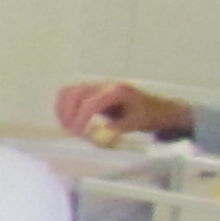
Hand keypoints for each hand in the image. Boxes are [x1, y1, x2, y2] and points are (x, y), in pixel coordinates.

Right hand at [59, 78, 192, 142]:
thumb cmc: (148, 116)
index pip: (91, 102)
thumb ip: (117, 128)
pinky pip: (69, 95)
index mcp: (117, 91)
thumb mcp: (136, 123)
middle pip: (74, 94)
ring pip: (68, 92)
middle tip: (70, 131)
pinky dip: (63, 107)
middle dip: (68, 113)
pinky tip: (67, 121)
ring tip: (66, 126)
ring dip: (62, 109)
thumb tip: (98, 134)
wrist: (157, 109)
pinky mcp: (91, 92)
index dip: (81, 118)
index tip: (78, 133)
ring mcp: (96, 87)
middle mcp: (104, 86)